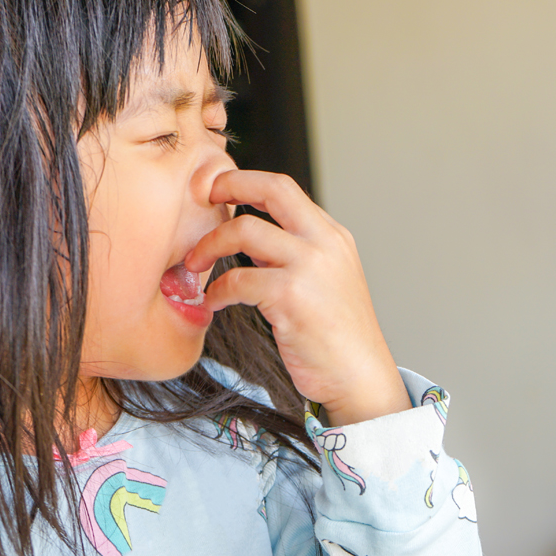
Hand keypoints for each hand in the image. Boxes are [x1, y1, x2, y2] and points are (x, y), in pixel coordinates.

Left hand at [184, 171, 410, 424]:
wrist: (360, 375)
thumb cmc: (337, 336)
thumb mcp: (326, 279)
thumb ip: (293, 252)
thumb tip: (247, 234)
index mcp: (332, 236)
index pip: (284, 188)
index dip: (245, 180)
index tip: (216, 187)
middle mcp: (325, 243)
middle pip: (271, 190)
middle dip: (228, 185)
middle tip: (199, 198)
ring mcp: (310, 267)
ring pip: (245, 230)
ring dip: (209, 246)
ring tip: (195, 265)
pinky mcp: (291, 297)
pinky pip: (237, 280)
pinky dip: (217, 291)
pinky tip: (214, 303)